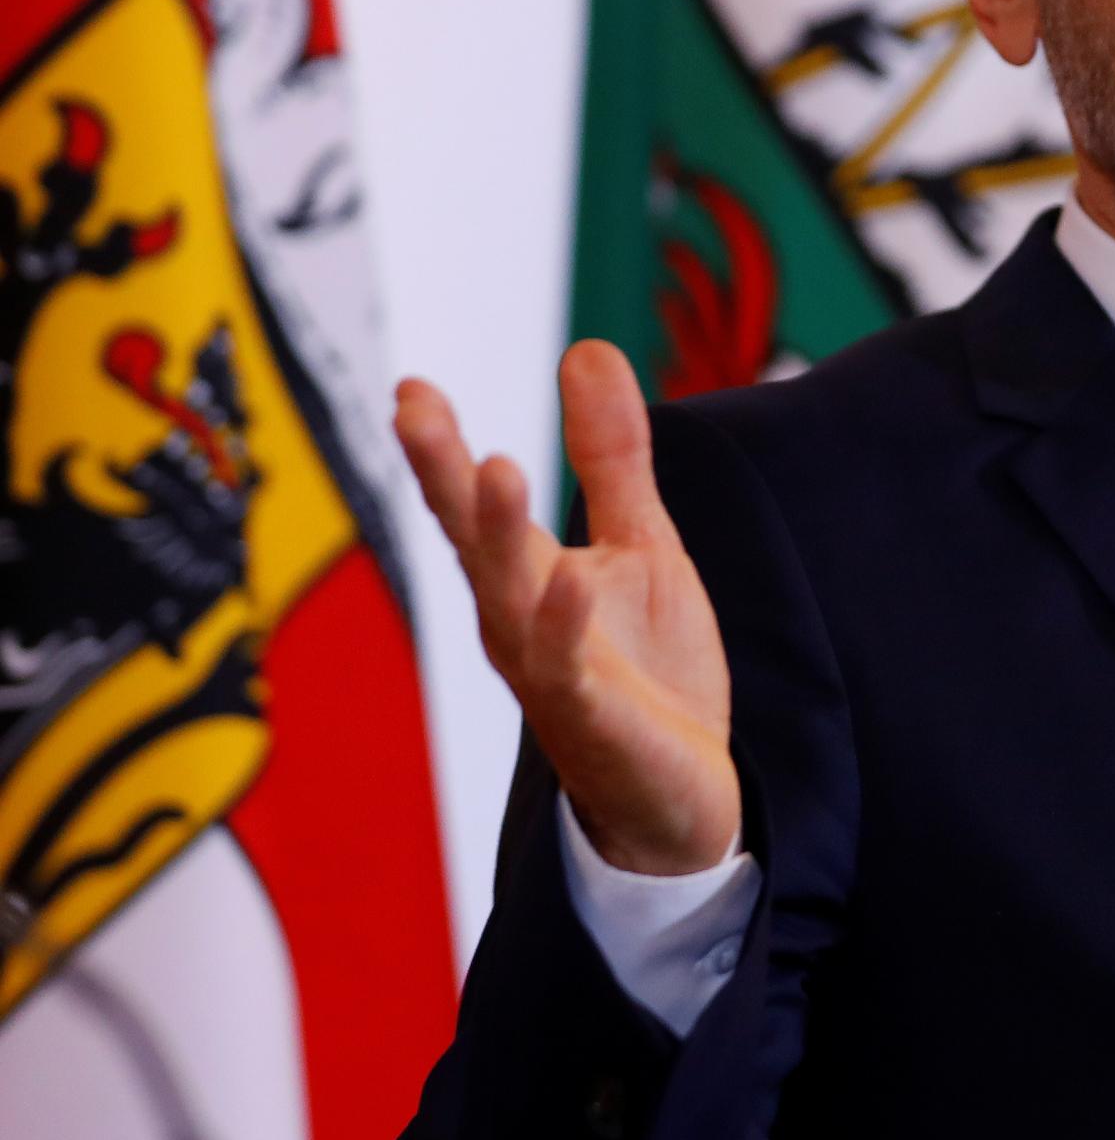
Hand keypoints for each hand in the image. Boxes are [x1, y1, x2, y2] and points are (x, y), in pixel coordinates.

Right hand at [394, 340, 738, 875]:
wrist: (680, 792)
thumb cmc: (646, 669)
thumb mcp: (641, 543)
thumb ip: (611, 456)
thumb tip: (587, 348)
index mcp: (525, 578)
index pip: (472, 505)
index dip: (440, 448)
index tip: (410, 386)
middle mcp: (519, 623)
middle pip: (471, 541)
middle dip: (443, 476)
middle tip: (413, 409)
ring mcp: (550, 673)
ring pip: (511, 601)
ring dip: (499, 538)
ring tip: (497, 467)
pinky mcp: (593, 718)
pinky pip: (568, 670)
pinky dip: (566, 624)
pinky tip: (574, 577)